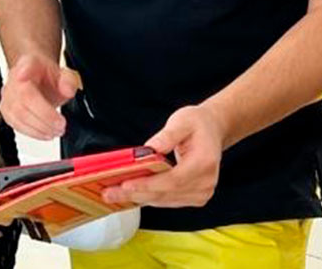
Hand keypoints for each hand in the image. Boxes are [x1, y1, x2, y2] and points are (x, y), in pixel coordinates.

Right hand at [0, 53, 80, 139]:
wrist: (36, 79)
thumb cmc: (46, 77)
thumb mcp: (64, 75)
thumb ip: (69, 81)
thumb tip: (68, 90)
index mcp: (30, 63)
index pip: (26, 64)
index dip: (23, 70)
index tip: (23, 74)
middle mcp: (14, 77)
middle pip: (24, 98)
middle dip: (45, 116)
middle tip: (61, 125)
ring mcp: (7, 95)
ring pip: (19, 115)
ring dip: (40, 128)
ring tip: (56, 131)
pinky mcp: (6, 111)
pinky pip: (16, 125)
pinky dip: (33, 132)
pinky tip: (45, 133)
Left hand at [101, 103, 227, 207]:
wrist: (212, 131)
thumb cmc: (197, 124)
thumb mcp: (182, 120)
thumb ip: (167, 136)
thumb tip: (149, 150)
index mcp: (204, 163)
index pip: (173, 180)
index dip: (148, 184)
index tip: (126, 185)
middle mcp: (205, 183)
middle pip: (165, 194)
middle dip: (135, 193)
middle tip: (109, 193)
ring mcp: (201, 193)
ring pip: (164, 201)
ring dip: (138, 198)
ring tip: (113, 195)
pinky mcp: (194, 197)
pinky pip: (167, 201)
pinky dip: (147, 198)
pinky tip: (129, 195)